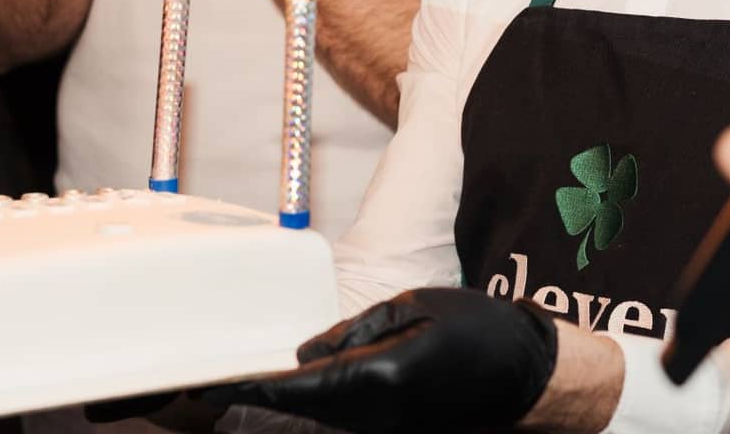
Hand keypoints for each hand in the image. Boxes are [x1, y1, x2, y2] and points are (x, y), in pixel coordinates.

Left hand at [201, 287, 558, 433]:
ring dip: (280, 395)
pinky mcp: (389, 426)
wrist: (526, 375)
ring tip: (237, 376)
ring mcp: (381, 426)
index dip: (250, 383)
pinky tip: (290, 379)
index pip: (298, 386)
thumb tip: (305, 356)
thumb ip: (353, 332)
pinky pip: (337, 412)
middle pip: (299, 404)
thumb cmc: (476, 330)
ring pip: (315, 411)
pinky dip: (309, 398)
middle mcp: (373, 412)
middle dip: (254, 391)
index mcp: (377, 376)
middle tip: (203, 378)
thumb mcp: (413, 307)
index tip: (207, 380)